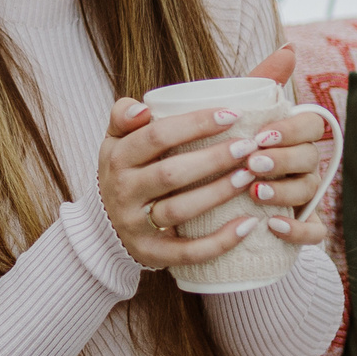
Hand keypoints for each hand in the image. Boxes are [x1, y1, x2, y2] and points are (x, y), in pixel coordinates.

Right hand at [98, 48, 333, 267]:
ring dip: (217, 194)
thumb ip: (135, 108)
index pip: (155, 134)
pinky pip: (186, 252)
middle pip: (170, 174)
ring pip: (179, 212)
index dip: (193, 124)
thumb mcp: (122, 135)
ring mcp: (135, 225)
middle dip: (212, 159)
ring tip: (251, 177)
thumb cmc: (129, 167)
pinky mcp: (150, 255)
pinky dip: (218, 242)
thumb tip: (145, 100)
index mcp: (118, 154)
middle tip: (250, 146)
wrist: (104, 226)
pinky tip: (248, 226)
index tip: (232, 114)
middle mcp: (122, 189)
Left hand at [238, 47, 332, 242]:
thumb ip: (256, 84)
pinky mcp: (299, 227)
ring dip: (284, 192)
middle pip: (310, 158)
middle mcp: (304, 165)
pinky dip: (296, 230)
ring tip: (255, 193)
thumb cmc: (225, 147)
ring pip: (309, 192)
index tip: (261, 134)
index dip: (291, 130)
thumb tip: (289, 48)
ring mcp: (303, 197)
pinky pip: (313, 231)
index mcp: (292, 136)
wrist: (204, 198)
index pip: (312, 126)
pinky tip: (272, 226)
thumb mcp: (234, 117)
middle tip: (252, 162)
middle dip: (283, 160)